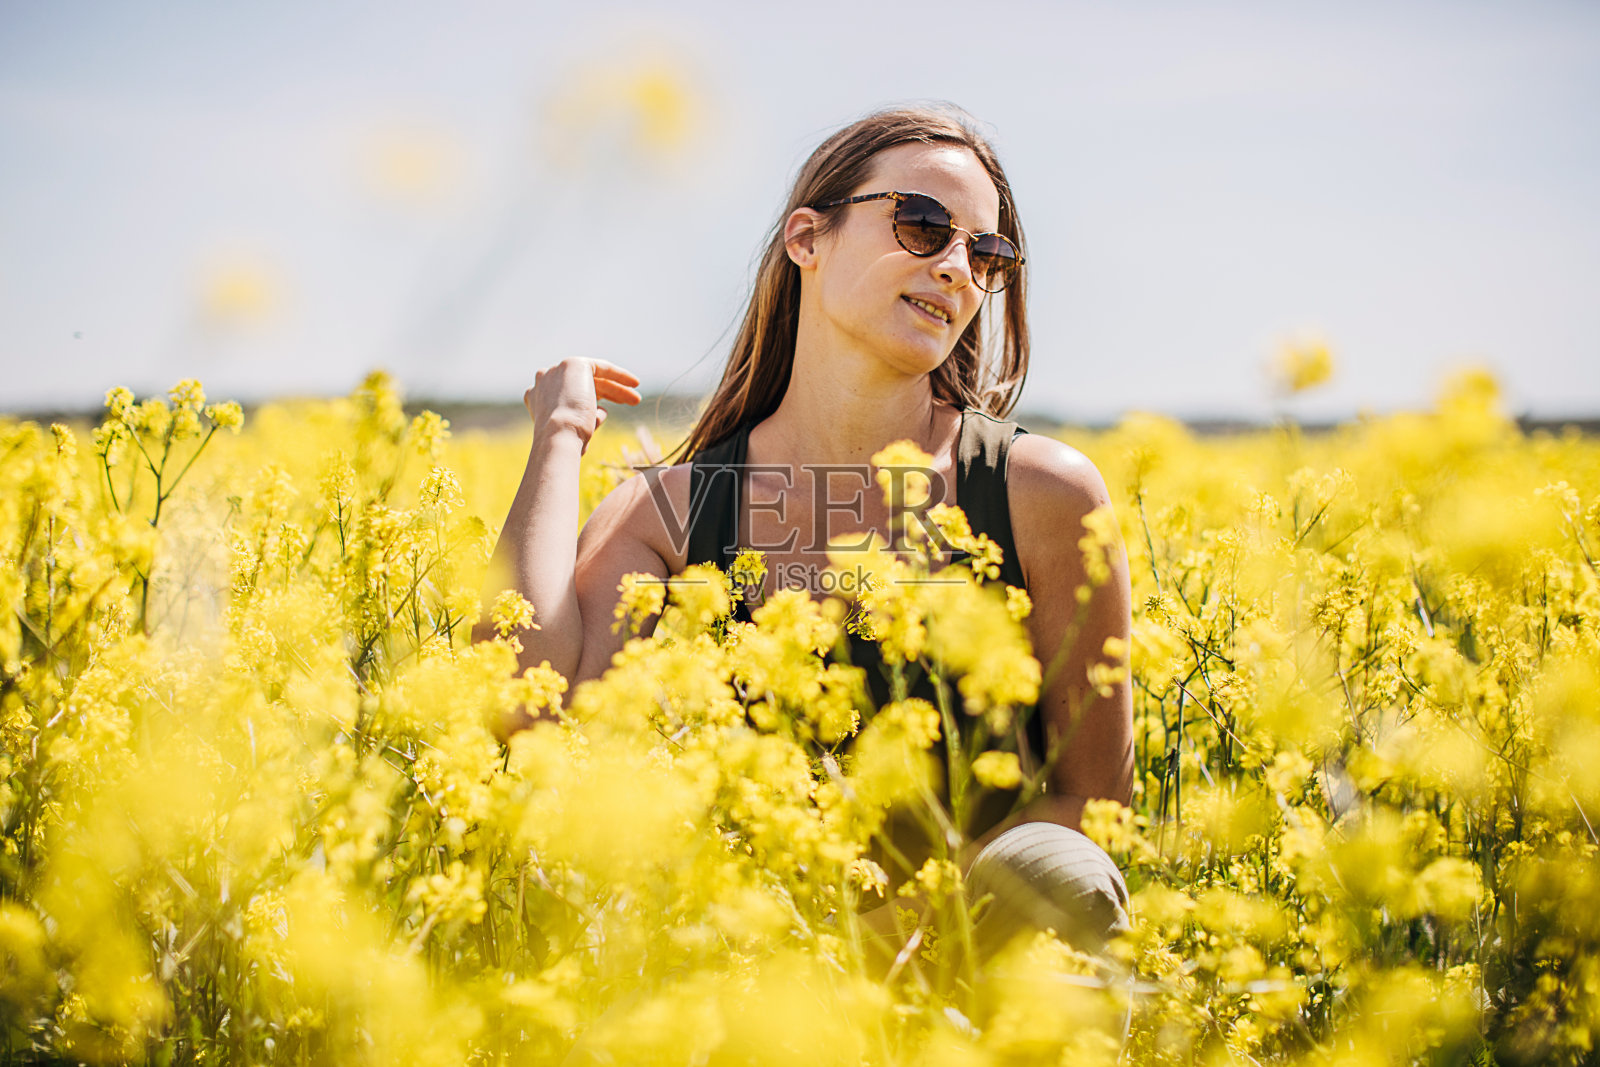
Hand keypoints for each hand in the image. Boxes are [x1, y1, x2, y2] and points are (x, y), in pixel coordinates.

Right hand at [523, 358, 641, 449]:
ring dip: (616, 388)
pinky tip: (634, 384)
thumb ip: (585, 418)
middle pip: (580, 384)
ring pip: (592, 377)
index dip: (588, 401)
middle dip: (607, 394)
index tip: (605, 410)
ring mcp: (557, 370)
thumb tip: (602, 411)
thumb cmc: (565, 443)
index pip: (566, 394)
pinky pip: (601, 367)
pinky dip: (619, 375)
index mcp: (535, 397)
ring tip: (635, 400)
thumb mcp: (576, 431)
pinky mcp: (573, 364)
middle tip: (627, 403)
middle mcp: (543, 380)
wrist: (558, 435)